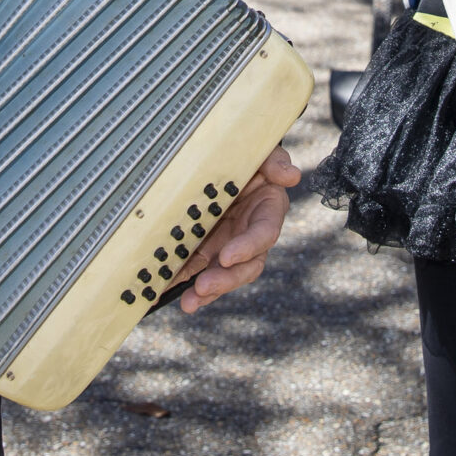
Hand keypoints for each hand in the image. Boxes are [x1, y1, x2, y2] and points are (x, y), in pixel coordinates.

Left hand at [176, 146, 299, 312]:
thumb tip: (291, 175)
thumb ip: (274, 163)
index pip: (263, 235)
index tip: (226, 256)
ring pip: (220, 274)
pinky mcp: (205, 248)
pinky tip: (164, 291)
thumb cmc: (247, 156)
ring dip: (204, 290)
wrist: (225, 158)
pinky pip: (196, 269)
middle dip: (224, 280)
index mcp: (267, 212)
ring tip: (186, 302)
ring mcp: (227, 244)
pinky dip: (182, 281)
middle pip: (245, 266)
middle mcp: (249, 235)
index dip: (247, 247)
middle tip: (202, 288)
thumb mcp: (262, 154)